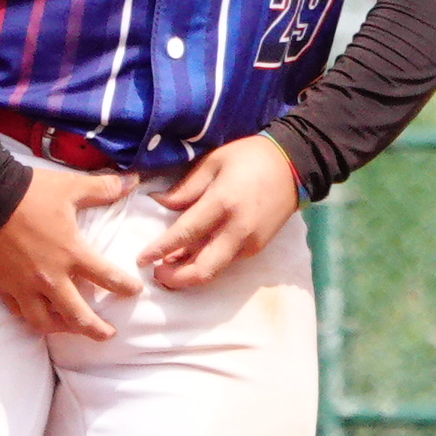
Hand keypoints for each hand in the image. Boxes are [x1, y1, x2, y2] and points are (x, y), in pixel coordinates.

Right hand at [0, 166, 140, 339]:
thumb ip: (103, 188)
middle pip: (77, 317)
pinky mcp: (2, 285)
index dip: (125, 287)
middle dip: (96, 330)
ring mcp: (23, 285)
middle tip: (108, 334)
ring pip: (44, 323)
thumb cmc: (30, 192)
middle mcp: (49, 276)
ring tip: (72, 328)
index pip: (108, 278)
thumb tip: (133, 180)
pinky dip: (31, 317)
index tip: (134, 291)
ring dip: (62, 329)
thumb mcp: (71, 186)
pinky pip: (18, 311)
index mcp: (71, 253)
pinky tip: (39, 314)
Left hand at [146, 133, 303, 291]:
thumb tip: (158, 202)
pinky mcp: (257, 248)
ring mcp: (249, 243)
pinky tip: (191, 258)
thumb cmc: (250, 157)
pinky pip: (225, 263)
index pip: (185, 234)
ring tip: (169, 268)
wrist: (294, 166)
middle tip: (156, 273)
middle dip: (176, 278)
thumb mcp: (214, 162)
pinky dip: (206, 264)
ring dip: (189, 275)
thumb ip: (185, 188)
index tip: (141, 259)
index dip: (160, 250)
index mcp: (222, 203)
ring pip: (214, 271)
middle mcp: (237, 230)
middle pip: (202, 269)